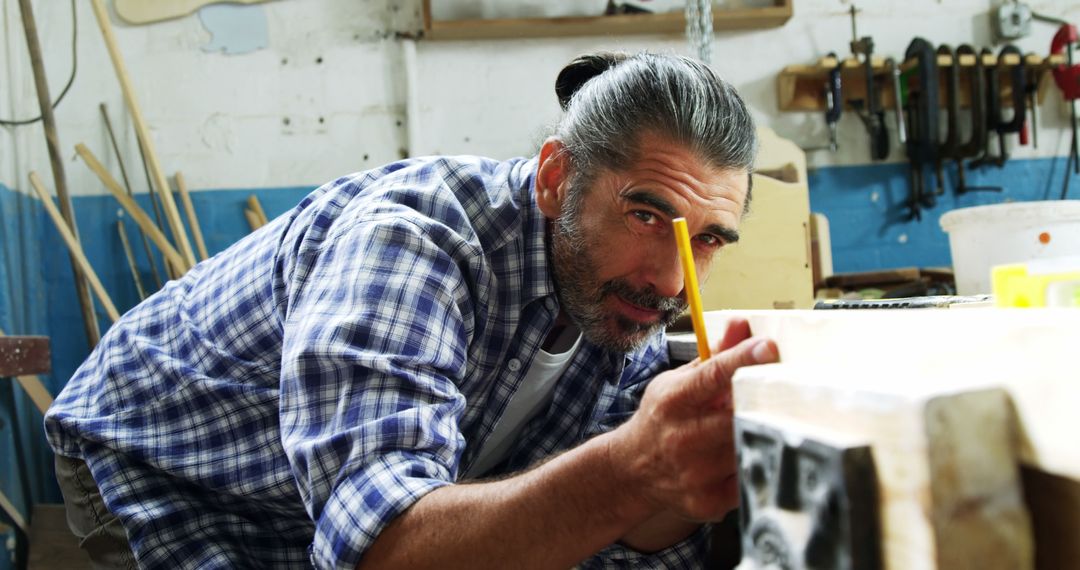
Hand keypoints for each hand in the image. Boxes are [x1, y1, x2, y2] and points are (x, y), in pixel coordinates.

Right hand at [612, 318, 777, 521]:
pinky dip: (752, 465)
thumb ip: (715, 357)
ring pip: (748, 448)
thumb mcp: (679, 382)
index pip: (712, 376)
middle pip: (737, 416)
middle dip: (762, 403)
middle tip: (783, 393)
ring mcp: (694, 473)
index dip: (743, 360)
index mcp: (673, 401)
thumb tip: (741, 324)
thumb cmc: (661, 419)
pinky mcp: (707, 502)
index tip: (769, 347)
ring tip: (760, 426)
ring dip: (760, 435)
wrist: (632, 470)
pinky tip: (743, 457)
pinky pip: (749, 479)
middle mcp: (681, 437)